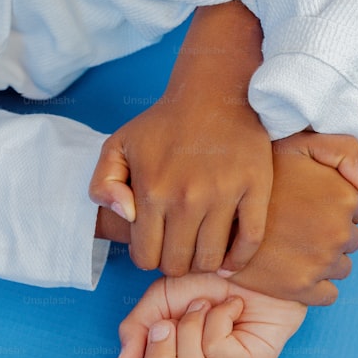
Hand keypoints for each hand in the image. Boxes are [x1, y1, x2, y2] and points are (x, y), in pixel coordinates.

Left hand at [89, 1, 271, 276]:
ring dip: (204, 262)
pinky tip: (230, 258)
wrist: (214, 93)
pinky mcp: (255, 189)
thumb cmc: (164, 124)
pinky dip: (239, 258)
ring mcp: (223, 195)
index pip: (145, 257)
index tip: (156, 243)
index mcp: (152, 191)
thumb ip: (102, 184)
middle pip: (177, 264)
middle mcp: (187, 198)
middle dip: (174, 261)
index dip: (148, 255)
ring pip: (211, 260)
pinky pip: (250, 241)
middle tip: (179, 246)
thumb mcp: (118, 145)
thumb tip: (125, 216)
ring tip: (202, 248)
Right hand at [115, 274, 305, 357]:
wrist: (249, 261)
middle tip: (170, 322)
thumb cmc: (207, 280)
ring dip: (191, 326)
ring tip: (206, 307)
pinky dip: (216, 318)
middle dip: (160, 357)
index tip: (156, 324)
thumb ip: (134, 330)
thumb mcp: (159, 299)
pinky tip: (230, 308)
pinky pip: (216, 350)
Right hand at [222, 131, 357, 305]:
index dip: (333, 207)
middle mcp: (338, 231)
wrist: (215, 208)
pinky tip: (296, 271)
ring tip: (295, 248)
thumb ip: (340, 149)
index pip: (357, 210)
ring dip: (325, 261)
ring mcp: (320, 262)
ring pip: (341, 268)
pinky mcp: (301, 288)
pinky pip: (328, 295)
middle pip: (351, 241)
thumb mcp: (300, 143)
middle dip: (331, 234)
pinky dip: (317, 287)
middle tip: (301, 228)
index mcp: (344, 197)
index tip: (310, 207)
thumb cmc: (258, 171)